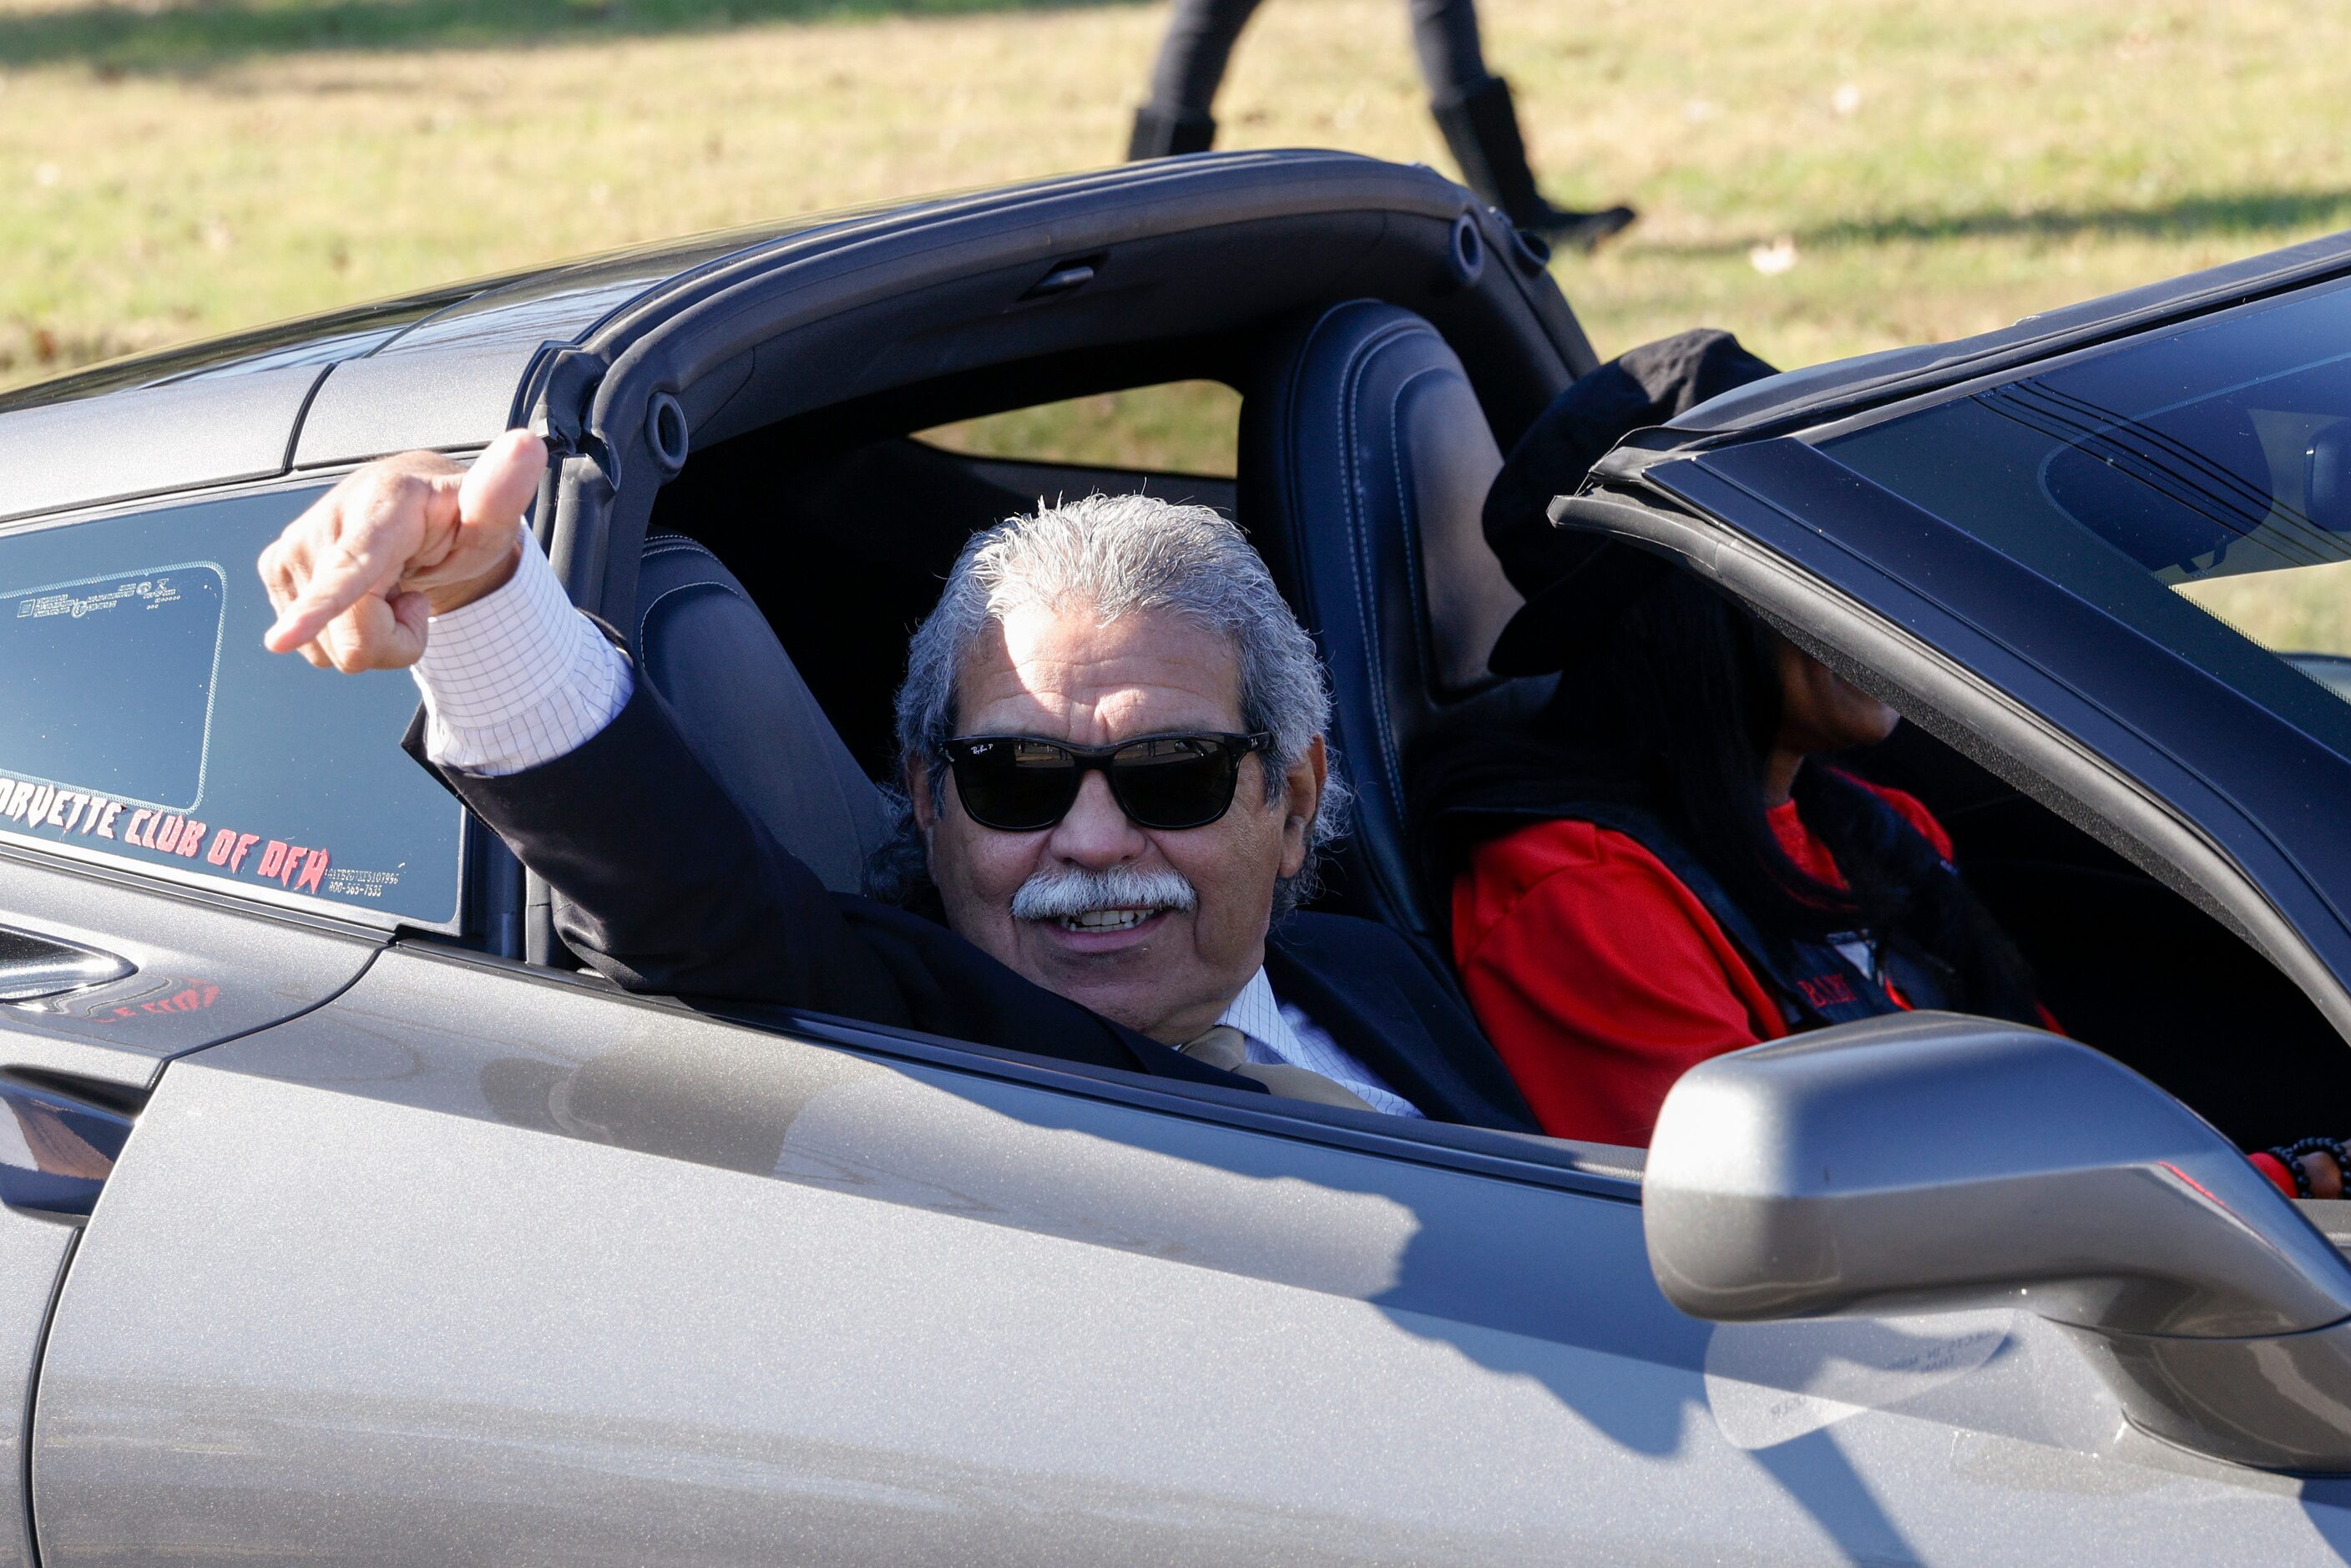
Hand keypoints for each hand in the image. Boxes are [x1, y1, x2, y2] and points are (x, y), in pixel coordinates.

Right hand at [258, 428, 546, 670]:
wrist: (418, 511)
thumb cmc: (456, 517)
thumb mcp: (491, 515)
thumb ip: (503, 490)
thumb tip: (526, 445)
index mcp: (382, 505)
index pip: (350, 567)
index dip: (319, 608)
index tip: (281, 639)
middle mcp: (327, 521)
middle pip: (352, 635)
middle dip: (396, 640)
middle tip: (415, 595)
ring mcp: (294, 546)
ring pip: (331, 648)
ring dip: (371, 635)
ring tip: (390, 589)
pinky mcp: (277, 569)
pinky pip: (312, 645)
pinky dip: (345, 632)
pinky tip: (364, 593)